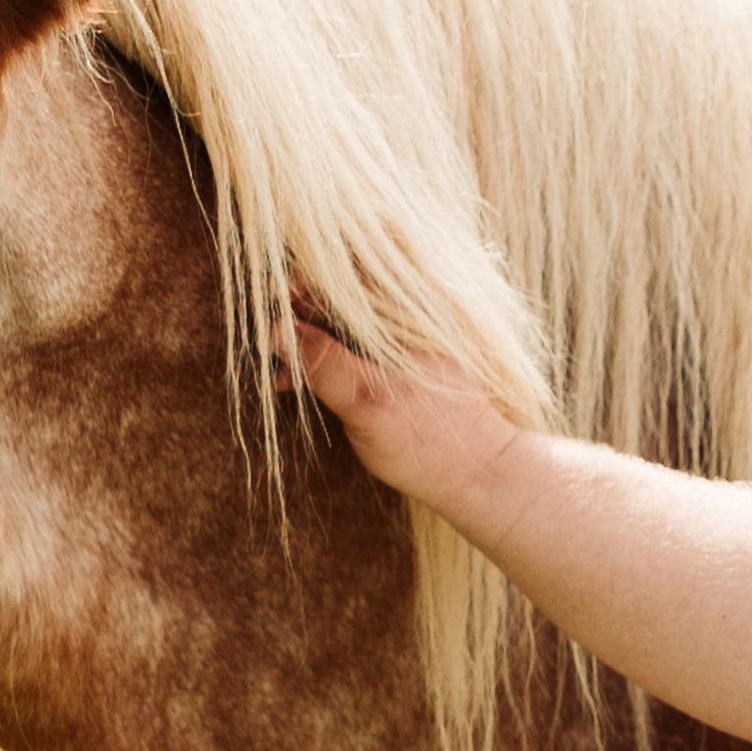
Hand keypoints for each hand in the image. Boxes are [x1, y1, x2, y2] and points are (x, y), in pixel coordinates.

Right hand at [281, 291, 532, 518]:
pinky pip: (349, 349)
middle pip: (338, 299)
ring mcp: (399, 343)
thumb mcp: (369, 402)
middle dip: (297, 319)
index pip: (344, 277)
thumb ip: (324, 362)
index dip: (303, 286)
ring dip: (305, 344)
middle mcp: (403, 319)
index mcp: (404, 314)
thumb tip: (278, 328)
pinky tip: (298, 383)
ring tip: (281, 375)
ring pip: (339, 326)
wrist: (481, 473)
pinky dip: (322, 362)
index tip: (273, 305)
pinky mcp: (394, 366)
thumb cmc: (431, 440)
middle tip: (270, 350)